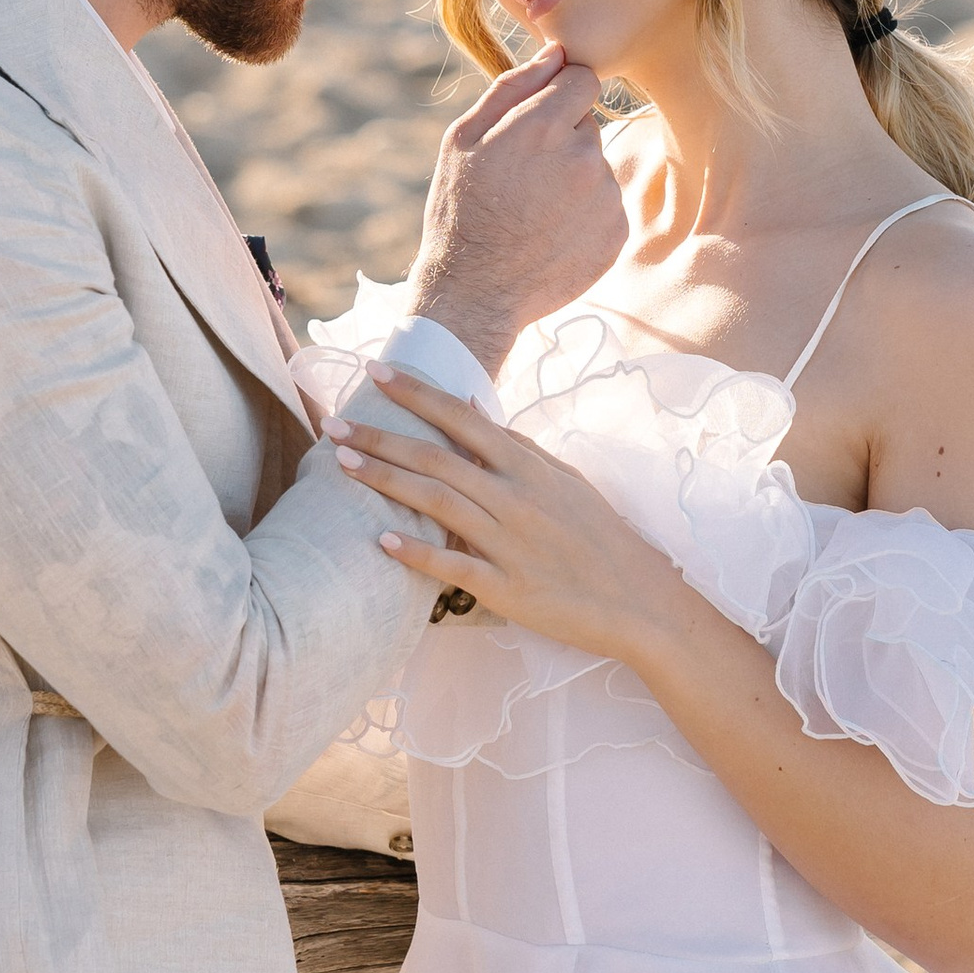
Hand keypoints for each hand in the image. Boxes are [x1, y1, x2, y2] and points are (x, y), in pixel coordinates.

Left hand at [334, 371, 683, 664]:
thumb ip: (516, 447)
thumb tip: (471, 408)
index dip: (417, 394)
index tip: (377, 372)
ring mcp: (510, 543)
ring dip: (387, 481)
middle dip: (382, 437)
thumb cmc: (599, 536)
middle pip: (437, 458)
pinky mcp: (508, 588)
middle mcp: (516, 498)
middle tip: (334, 423)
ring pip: (438, 504)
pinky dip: (418, 552)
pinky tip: (381, 539)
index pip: (462, 419)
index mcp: (528, 467)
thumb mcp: (565, 480)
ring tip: (344, 465)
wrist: (640, 600)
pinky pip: (454, 567)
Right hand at [404, 49, 624, 376]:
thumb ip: (512, 89)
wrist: (476, 292)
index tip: (536, 126)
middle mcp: (584, 156)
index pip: (583, 79)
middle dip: (560, 141)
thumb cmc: (460, 210)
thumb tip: (555, 53)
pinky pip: (606, 206)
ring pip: (596, 166)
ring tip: (533, 212)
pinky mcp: (617, 232)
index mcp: (544, 124)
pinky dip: (584, 216)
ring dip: (572, 180)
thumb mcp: (463, 140)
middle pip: (587, 125)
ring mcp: (605, 197)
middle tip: (523, 180)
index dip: (559, 97)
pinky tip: (550, 234)